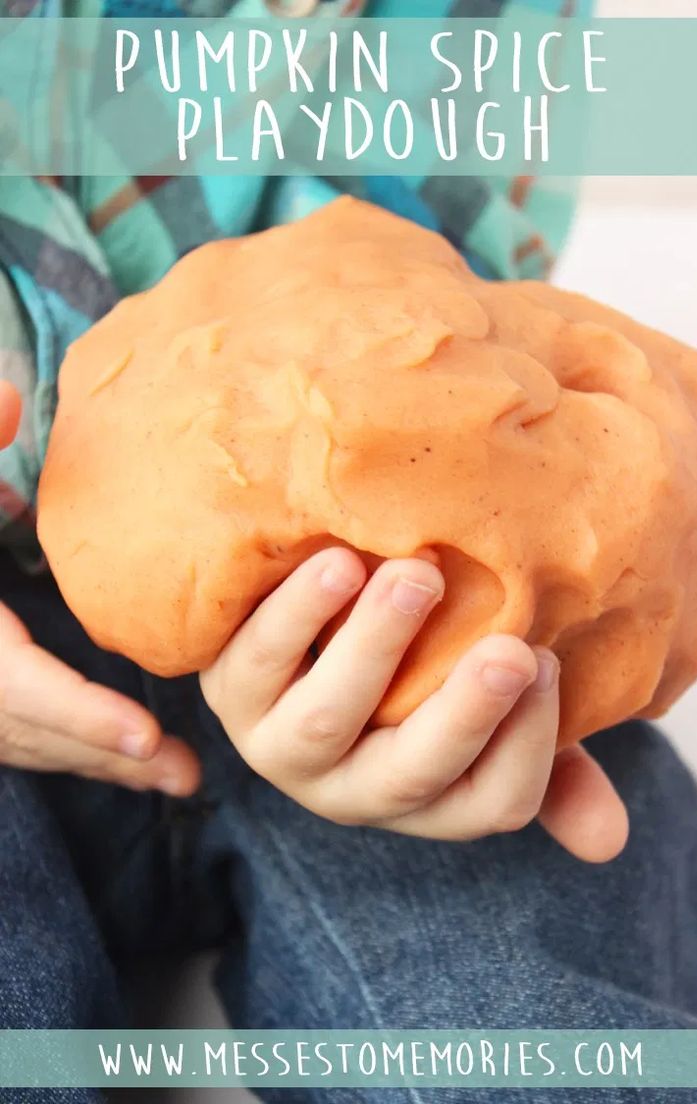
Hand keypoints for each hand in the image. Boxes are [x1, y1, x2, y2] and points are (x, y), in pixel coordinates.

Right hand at [0, 380, 199, 793]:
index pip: (16, 688)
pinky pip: (24, 739)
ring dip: (101, 765)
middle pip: (34, 733)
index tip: (145, 737)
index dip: (78, 715)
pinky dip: (75, 749)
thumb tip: (10, 396)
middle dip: (108, 756)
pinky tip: (131, 758)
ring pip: (30, 746)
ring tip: (180, 777)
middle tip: (187, 774)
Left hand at [201, 548, 628, 861]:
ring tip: (418, 577)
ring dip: (373, 650)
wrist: (302, 640)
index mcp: (424, 799)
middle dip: (465, 714)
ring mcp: (281, 745)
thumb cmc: (415, 677)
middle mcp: (350, 789)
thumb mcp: (482, 720)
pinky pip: (254, 660)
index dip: (527, 744)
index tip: (547, 661)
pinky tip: (336, 560)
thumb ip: (546, 760)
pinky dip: (295, 614)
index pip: (491, 801)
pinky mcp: (229, 690)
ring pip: (325, 720)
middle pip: (411, 773)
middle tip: (512, 649)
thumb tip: (609, 840)